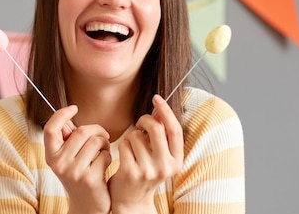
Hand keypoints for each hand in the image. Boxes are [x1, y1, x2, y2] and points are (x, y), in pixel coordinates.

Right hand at [44, 105, 111, 213]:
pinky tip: (105, 166)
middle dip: (97, 130)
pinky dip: (108, 157)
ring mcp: (73, 172)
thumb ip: (67, 138)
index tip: (74, 108)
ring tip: (103, 153)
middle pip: (81, 131)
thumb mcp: (68, 158)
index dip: (61, 114)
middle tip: (103, 137)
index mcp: (51, 156)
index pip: (50, 128)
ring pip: (95, 141)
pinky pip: (104, 154)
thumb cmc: (80, 175)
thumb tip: (69, 113)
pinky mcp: (89, 178)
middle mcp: (59, 164)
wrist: (88, 206)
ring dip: (104, 144)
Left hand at [108, 95, 183, 213]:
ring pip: (136, 136)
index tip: (157, 98)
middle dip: (144, 120)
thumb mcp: (159, 156)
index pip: (174, 130)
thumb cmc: (145, 171)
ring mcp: (149, 170)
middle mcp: (165, 167)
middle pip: (156, 128)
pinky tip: (124, 156)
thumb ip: (162, 135)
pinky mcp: (132, 172)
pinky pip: (124, 145)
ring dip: (131, 137)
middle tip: (139, 123)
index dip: (166, 111)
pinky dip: (122, 146)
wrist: (131, 200)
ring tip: (132, 149)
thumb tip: (159, 109)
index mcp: (176, 161)